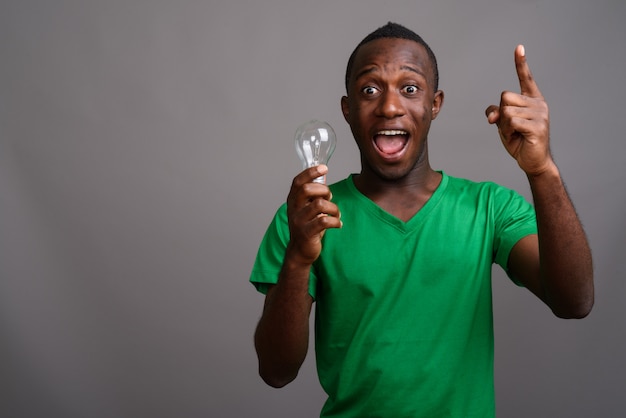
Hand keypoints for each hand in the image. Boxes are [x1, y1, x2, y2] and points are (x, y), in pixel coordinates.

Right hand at [285, 165, 341, 265]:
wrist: (300, 251)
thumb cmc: (306, 227)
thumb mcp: (306, 208)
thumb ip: (313, 194)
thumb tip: (322, 175)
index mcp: (293, 200)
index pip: (298, 181)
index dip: (311, 172)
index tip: (324, 168)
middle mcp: (293, 209)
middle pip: (306, 190)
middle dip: (324, 191)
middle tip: (330, 199)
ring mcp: (299, 221)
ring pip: (319, 204)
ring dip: (333, 207)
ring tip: (336, 214)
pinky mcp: (307, 233)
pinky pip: (324, 221)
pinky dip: (336, 221)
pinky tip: (338, 224)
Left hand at [485, 45, 553, 175]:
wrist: (532, 160)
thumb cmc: (519, 140)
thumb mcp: (503, 124)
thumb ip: (496, 113)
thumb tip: (492, 114)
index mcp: (532, 99)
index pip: (526, 78)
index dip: (521, 63)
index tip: (518, 47)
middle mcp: (538, 103)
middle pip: (505, 96)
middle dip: (501, 113)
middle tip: (510, 127)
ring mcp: (540, 114)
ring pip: (506, 111)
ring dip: (504, 125)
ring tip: (515, 133)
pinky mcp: (537, 126)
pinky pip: (511, 121)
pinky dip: (508, 131)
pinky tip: (518, 137)